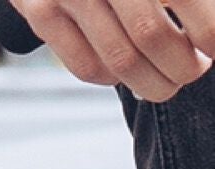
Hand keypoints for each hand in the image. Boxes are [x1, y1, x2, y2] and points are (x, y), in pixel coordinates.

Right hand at [19, 0, 213, 99]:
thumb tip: (208, 27)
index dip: (207, 29)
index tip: (214, 47)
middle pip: (149, 34)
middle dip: (181, 66)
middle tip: (194, 70)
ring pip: (119, 60)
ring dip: (152, 82)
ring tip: (168, 80)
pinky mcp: (43, 15)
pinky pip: (86, 66)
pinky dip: (114, 78)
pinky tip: (128, 71)